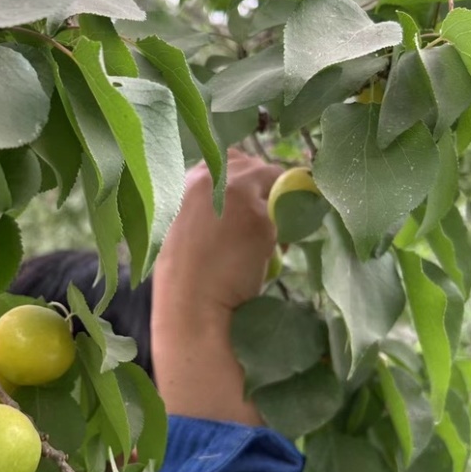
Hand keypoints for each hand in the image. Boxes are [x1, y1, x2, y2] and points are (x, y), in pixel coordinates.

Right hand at [150, 151, 284, 426]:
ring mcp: (235, 192)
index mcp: (183, 182)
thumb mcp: (183, 232)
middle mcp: (208, 177)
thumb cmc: (183, 283)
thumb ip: (207, 208)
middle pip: (253, 166)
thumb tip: (243, 200)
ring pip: (276, 184)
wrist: (190, 309)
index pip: (225, 162)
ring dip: (278, 209)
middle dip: (265, 190)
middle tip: (265, 225)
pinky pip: (287, 213)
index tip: (250, 204)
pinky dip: (285, 234)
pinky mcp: (260, 215)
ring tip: (267, 246)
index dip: (243, 181)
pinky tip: (269, 259)